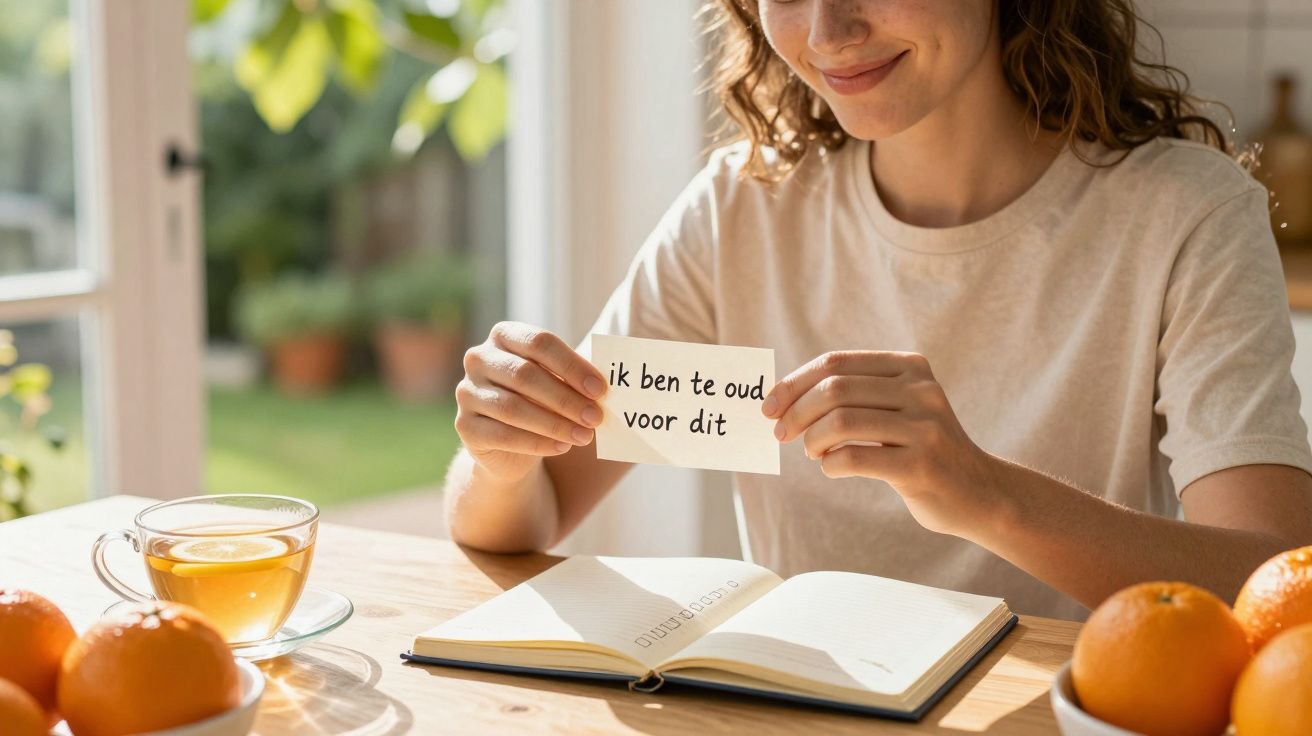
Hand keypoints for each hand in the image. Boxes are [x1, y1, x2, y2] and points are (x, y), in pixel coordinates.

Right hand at [456, 322, 606, 480]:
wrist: (509, 443)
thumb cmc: (541, 401)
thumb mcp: (557, 383)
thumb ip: (574, 379)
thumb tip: (605, 386)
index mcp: (503, 336)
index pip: (539, 342)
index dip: (571, 365)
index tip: (600, 389)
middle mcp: (479, 359)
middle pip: (525, 375)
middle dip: (565, 398)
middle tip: (596, 417)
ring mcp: (467, 392)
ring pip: (513, 407)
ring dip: (554, 423)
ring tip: (584, 435)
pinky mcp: (465, 426)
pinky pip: (503, 435)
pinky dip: (537, 443)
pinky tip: (562, 447)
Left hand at [763, 351, 999, 536]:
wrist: (979, 493)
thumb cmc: (922, 450)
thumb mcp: (898, 409)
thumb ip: (854, 396)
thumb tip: (783, 399)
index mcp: (910, 367)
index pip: (836, 363)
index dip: (794, 383)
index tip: (769, 407)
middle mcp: (921, 390)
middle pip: (835, 389)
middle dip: (796, 412)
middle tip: (781, 434)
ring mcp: (925, 427)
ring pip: (841, 422)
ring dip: (812, 440)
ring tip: (812, 452)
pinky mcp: (921, 465)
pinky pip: (855, 458)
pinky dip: (831, 464)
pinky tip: (833, 468)